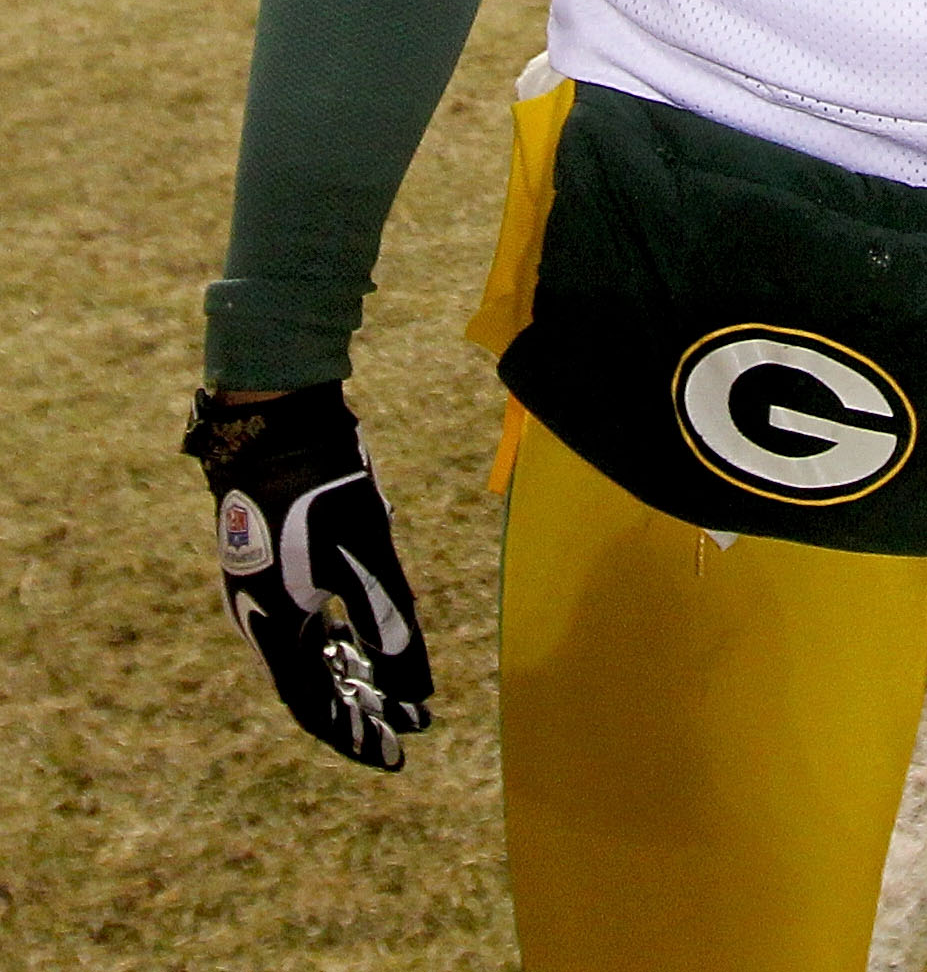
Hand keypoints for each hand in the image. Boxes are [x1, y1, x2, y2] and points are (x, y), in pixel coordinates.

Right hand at [182, 383, 432, 769]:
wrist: (275, 422)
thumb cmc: (323, 486)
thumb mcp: (365, 555)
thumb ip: (390, 624)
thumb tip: (417, 691)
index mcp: (275, 628)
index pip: (316, 707)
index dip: (356, 735)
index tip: (396, 754)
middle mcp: (260, 620)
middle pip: (313, 687)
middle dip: (362, 711)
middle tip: (407, 730)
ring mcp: (264, 593)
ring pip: (309, 655)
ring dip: (352, 678)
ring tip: (394, 697)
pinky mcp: (274, 567)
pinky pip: (305, 623)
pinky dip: (337, 643)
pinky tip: (360, 647)